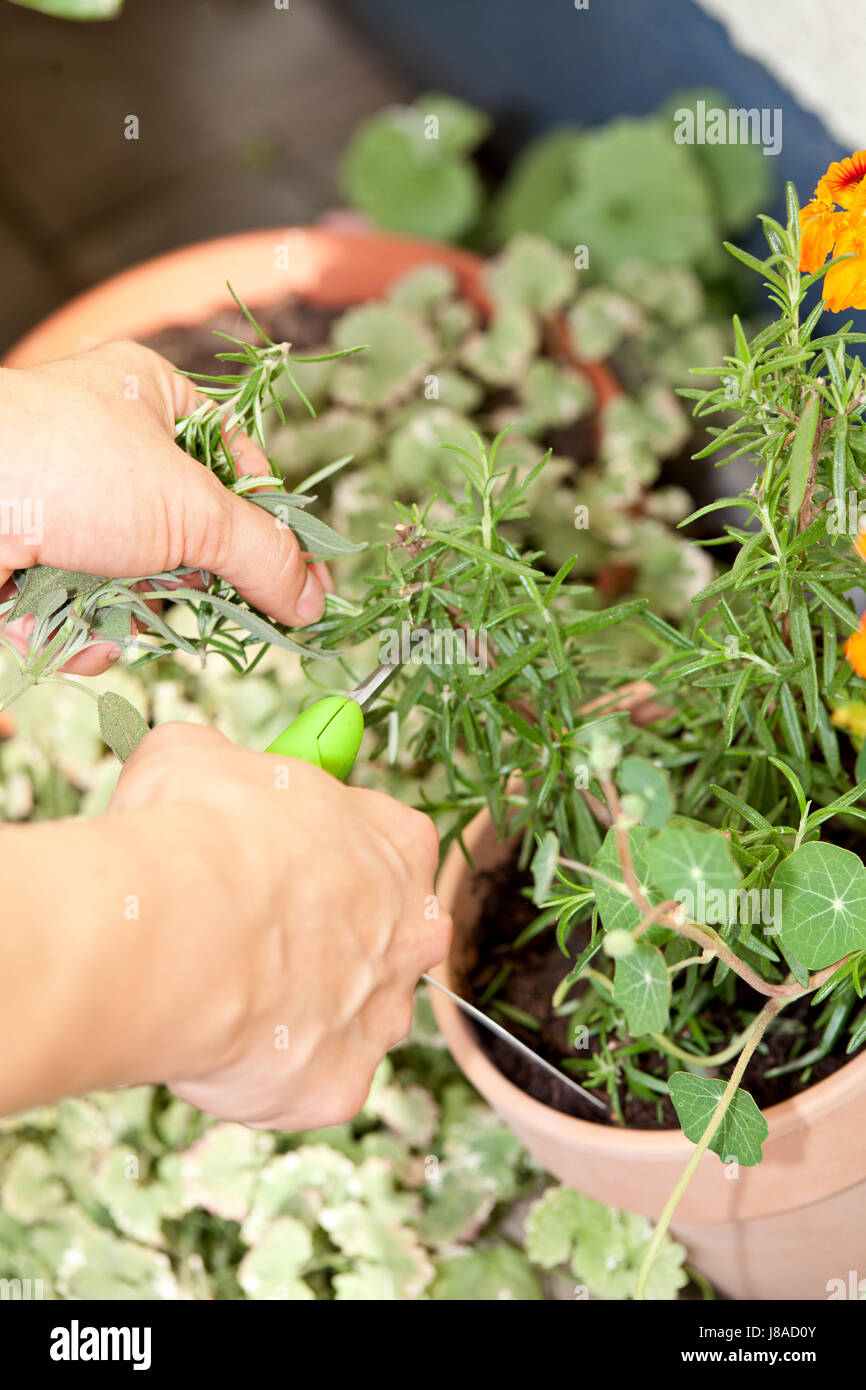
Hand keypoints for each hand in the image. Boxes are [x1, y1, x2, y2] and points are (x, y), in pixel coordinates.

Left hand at [0, 340, 326, 673]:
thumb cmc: (71, 467)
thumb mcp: (192, 509)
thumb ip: (263, 555)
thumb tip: (313, 599)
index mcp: (153, 398)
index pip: (241, 466)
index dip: (273, 530)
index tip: (302, 588)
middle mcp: (108, 446)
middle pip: (187, 537)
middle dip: (187, 585)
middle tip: (199, 609)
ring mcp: (65, 503)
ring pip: (133, 582)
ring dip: (128, 616)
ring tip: (113, 619)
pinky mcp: (29, 554)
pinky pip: (81, 606)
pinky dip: (79, 631)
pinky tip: (70, 633)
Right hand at [106, 723, 450, 1129]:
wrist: (178, 932)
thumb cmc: (198, 833)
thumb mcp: (198, 760)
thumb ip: (223, 768)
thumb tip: (197, 766)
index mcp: (398, 844)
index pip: (387, 845)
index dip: (326, 855)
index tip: (278, 861)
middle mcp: (414, 932)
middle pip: (381, 939)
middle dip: (322, 940)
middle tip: (246, 934)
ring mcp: (382, 1014)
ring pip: (346, 1018)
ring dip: (294, 1011)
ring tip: (221, 991)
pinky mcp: (342, 1084)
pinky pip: (307, 1081)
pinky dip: (264, 1070)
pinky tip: (216, 1041)